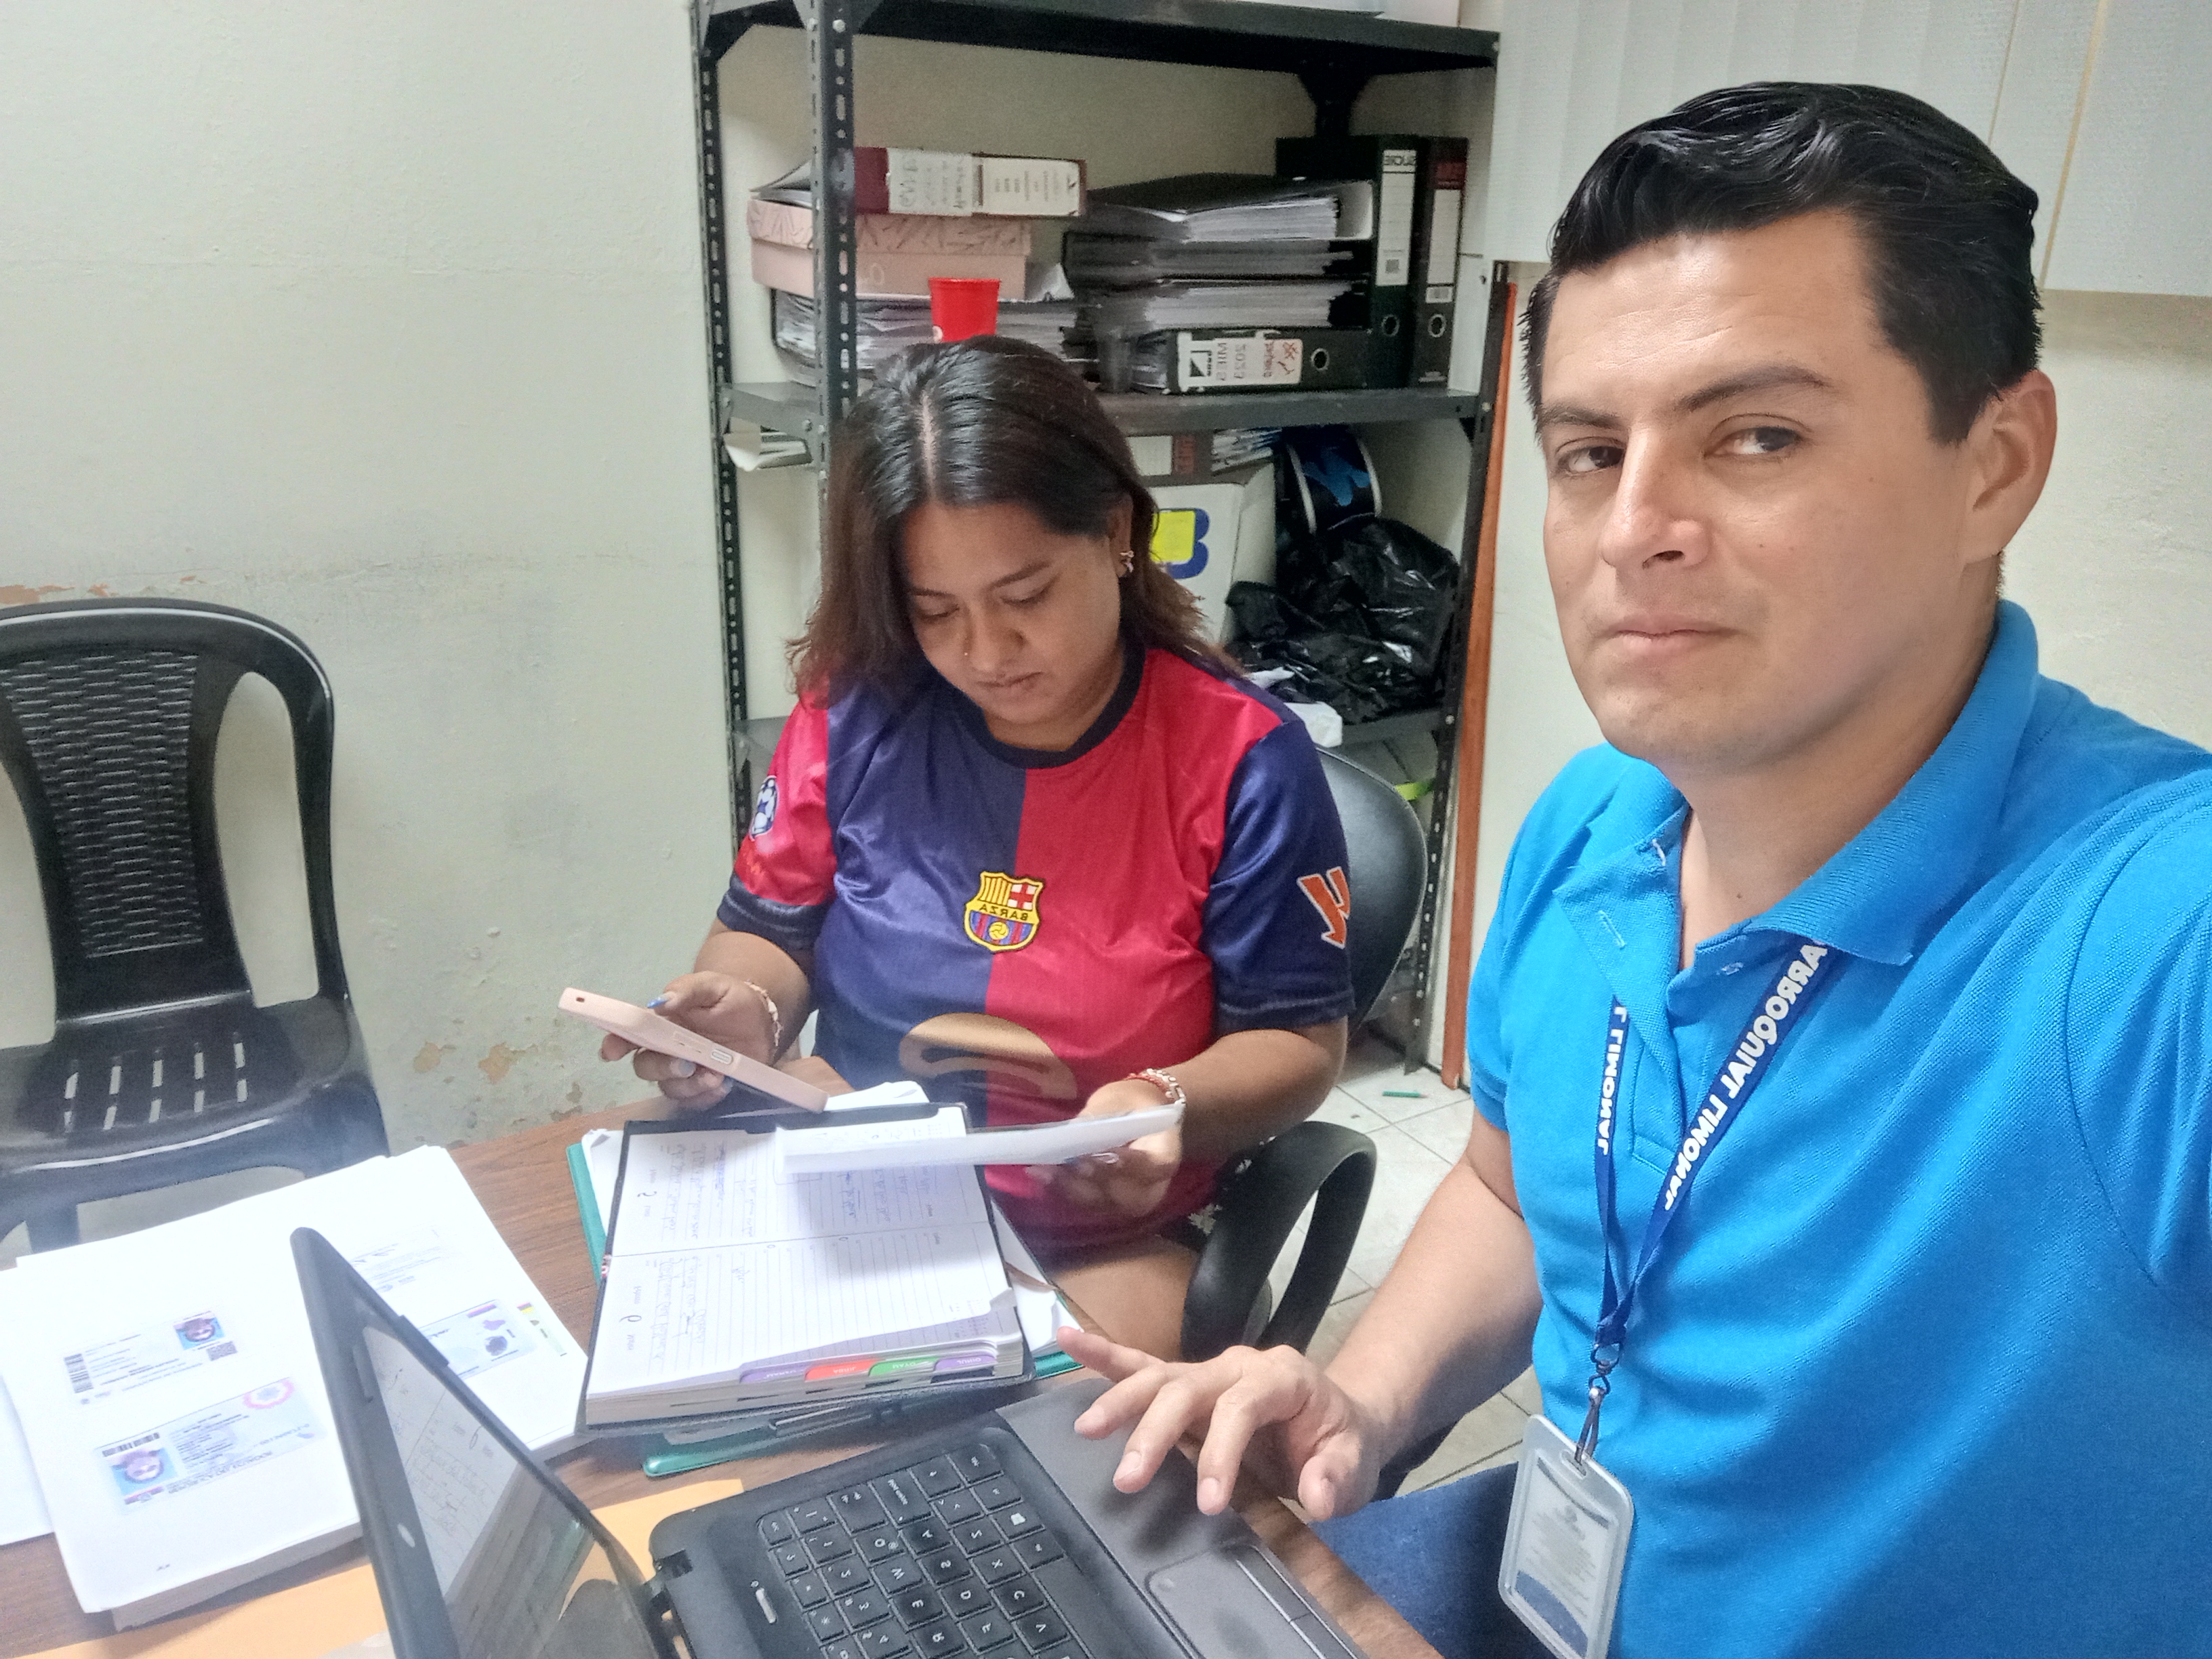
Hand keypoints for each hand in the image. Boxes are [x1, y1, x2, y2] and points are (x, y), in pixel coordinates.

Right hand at [596, 973, 773, 1107]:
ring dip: (689, 1086)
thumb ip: (687, 990)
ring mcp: (683, 1072)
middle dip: (661, 1068)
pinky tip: (725, 1084)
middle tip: (687, 1064)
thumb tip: (659, 1003)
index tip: (611, 1052)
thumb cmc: (730, 999)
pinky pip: (694, 1102)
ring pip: (669, 1088)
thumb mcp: (712, 985)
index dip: (614, 1044)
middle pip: (645, 1067)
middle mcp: (665, 1051)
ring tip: (716, 1075)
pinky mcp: (703, 1089)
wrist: (761, 1020)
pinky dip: (707, 1096)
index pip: (627, 1035)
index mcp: (659, 1024)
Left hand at [1027, 1079, 1181, 1216]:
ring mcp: (1131, 1200)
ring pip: (1104, 1204)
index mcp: (1165, 1154)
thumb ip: (1100, 1118)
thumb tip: (1072, 1135)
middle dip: (1095, 1181)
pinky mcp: (1110, 1204)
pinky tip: (1042, 1175)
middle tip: (1067, 1164)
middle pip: (1128, 1196)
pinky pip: (1088, 1204)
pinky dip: (1064, 1190)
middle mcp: (1153, 1187)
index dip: (1130, 1165)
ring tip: (1043, 1170)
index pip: (1154, 1167)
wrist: (1139, 1118)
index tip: (1105, 1153)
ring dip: (1072, 1188)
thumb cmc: (1133, 1105)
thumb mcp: (1119, 1100)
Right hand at [1059, 1328, 1386, 1521]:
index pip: (1242, 1406)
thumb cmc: (1342, 1443)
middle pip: (1188, 1387)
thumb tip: (1315, 1495)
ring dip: (1119, 1400)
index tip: (1207, 1503)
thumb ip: (1338, 1476)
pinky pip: (1143, 1365)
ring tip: (1084, 1428)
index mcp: (1281, 1378)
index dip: (1221, 1452)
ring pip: (1158, 1376)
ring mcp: (1210, 1371)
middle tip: (1127, 1479)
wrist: (1339, 1422)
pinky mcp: (1189, 1385)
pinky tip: (1066, 1340)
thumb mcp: (1356, 1464)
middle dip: (1155, 1431)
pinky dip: (1105, 1356)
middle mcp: (1238, 1365)